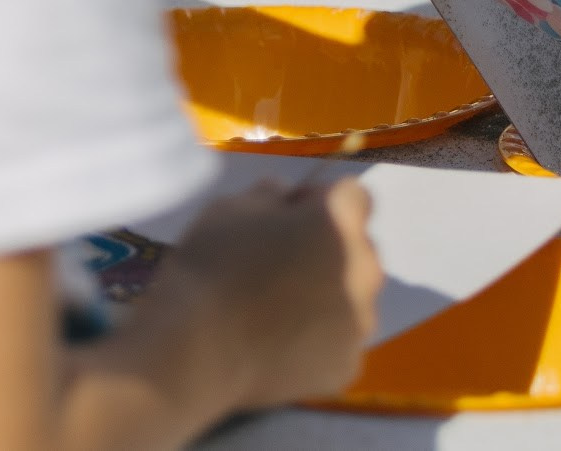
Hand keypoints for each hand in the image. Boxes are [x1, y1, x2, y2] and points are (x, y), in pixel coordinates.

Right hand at [174, 179, 384, 412]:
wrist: (196, 348)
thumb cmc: (214, 266)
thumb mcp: (233, 207)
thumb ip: (272, 195)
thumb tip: (287, 200)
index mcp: (342, 220)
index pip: (352, 197)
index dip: (318, 203)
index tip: (285, 219)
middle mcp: (365, 267)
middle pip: (357, 250)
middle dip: (327, 253)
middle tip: (278, 269)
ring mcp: (358, 321)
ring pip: (351, 299)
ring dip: (325, 299)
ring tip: (274, 316)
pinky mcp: (344, 365)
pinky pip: (338, 344)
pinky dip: (316, 343)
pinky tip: (278, 348)